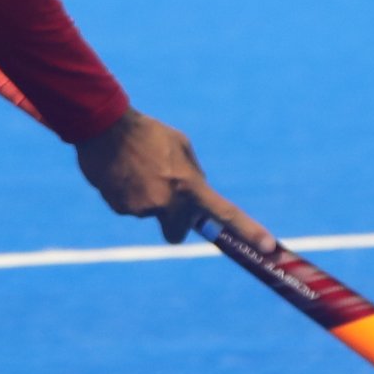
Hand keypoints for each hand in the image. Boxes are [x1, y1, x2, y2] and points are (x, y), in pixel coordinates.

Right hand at [76, 110, 259, 245]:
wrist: (104, 127)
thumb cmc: (148, 133)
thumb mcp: (181, 147)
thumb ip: (193, 176)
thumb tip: (197, 198)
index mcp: (190, 185)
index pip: (225, 213)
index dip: (248, 231)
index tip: (269, 247)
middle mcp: (168, 202)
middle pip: (177, 231)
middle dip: (174, 221)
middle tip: (165, 197)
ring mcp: (143, 209)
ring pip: (150, 214)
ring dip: (147, 199)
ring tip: (138, 170)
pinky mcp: (120, 208)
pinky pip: (129, 207)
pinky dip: (127, 195)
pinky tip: (122, 174)